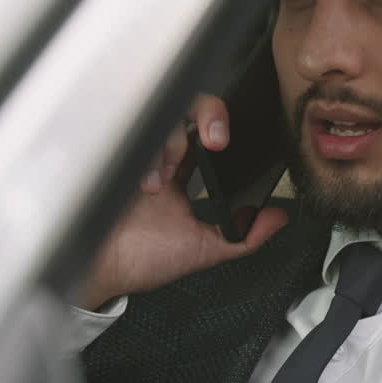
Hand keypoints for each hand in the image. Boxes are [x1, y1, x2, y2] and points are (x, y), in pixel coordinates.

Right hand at [76, 94, 287, 310]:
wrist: (102, 271)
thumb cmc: (143, 260)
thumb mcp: (204, 249)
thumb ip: (246, 236)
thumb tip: (279, 219)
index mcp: (180, 179)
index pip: (204, 137)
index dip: (220, 129)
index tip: (228, 143)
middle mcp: (160, 162)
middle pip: (188, 112)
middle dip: (208, 115)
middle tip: (216, 140)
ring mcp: (137, 156)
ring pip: (164, 119)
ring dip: (171, 148)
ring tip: (162, 183)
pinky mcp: (115, 157)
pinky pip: (134, 134)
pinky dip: (147, 156)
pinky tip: (146, 183)